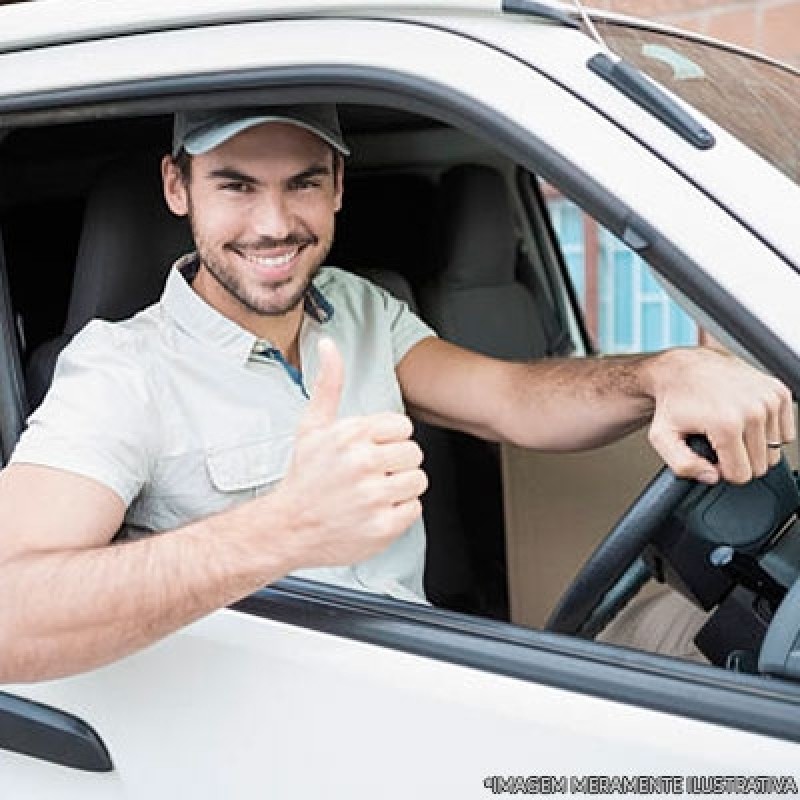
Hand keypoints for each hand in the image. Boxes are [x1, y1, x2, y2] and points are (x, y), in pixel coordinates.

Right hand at [271, 337, 426, 568]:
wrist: (288, 527)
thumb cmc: (304, 477)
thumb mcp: (312, 426)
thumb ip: (328, 384)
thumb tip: (328, 346)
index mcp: (351, 434)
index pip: (404, 428)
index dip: (388, 441)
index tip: (370, 452)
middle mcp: (363, 463)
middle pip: (414, 454)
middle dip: (396, 464)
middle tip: (371, 476)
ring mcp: (374, 496)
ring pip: (418, 480)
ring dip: (400, 489)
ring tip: (373, 494)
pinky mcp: (383, 526)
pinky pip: (414, 509)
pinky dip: (398, 514)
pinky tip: (374, 512)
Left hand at [644, 348, 794, 483]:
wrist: (682, 368)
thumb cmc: (673, 401)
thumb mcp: (662, 437)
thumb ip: (683, 465)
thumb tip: (711, 477)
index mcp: (727, 424)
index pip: (741, 474)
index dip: (723, 470)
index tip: (711, 455)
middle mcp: (753, 410)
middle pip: (760, 465)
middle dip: (739, 459)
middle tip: (718, 441)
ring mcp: (768, 400)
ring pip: (774, 451)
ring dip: (753, 445)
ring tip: (729, 428)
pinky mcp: (779, 392)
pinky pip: (786, 432)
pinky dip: (767, 432)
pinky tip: (745, 421)